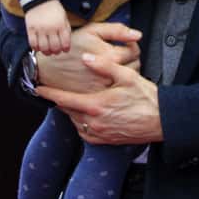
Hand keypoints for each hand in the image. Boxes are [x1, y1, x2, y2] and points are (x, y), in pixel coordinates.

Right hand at [24, 0, 71, 53]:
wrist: (41, 0)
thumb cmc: (54, 10)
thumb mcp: (64, 18)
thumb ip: (66, 31)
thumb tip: (66, 45)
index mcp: (61, 25)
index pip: (65, 43)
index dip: (65, 49)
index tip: (64, 50)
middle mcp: (51, 28)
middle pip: (54, 47)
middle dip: (56, 52)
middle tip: (55, 51)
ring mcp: (40, 29)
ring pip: (43, 47)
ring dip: (46, 52)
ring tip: (47, 50)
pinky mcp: (30, 29)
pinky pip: (32, 43)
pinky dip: (36, 48)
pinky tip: (38, 47)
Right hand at [36, 22, 140, 94]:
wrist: (47, 67)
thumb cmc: (70, 46)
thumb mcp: (92, 31)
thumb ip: (117, 30)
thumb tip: (137, 35)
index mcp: (110, 57)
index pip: (134, 51)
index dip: (131, 45)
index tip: (124, 44)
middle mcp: (109, 75)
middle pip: (134, 66)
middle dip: (130, 59)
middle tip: (119, 55)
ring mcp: (102, 89)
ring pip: (125, 80)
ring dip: (123, 72)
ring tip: (113, 65)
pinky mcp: (96, 98)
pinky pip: (114, 90)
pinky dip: (114, 83)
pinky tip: (107, 76)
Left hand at [38, 51, 162, 144]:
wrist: (162, 120)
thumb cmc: (146, 97)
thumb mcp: (127, 76)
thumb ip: (104, 66)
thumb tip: (86, 57)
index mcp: (96, 105)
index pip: (64, 98)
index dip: (48, 93)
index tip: (37, 88)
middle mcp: (93, 122)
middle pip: (67, 110)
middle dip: (59, 100)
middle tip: (54, 91)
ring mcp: (99, 133)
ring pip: (75, 121)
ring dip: (71, 112)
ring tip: (72, 101)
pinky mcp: (105, 140)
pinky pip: (84, 133)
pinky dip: (80, 124)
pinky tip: (85, 116)